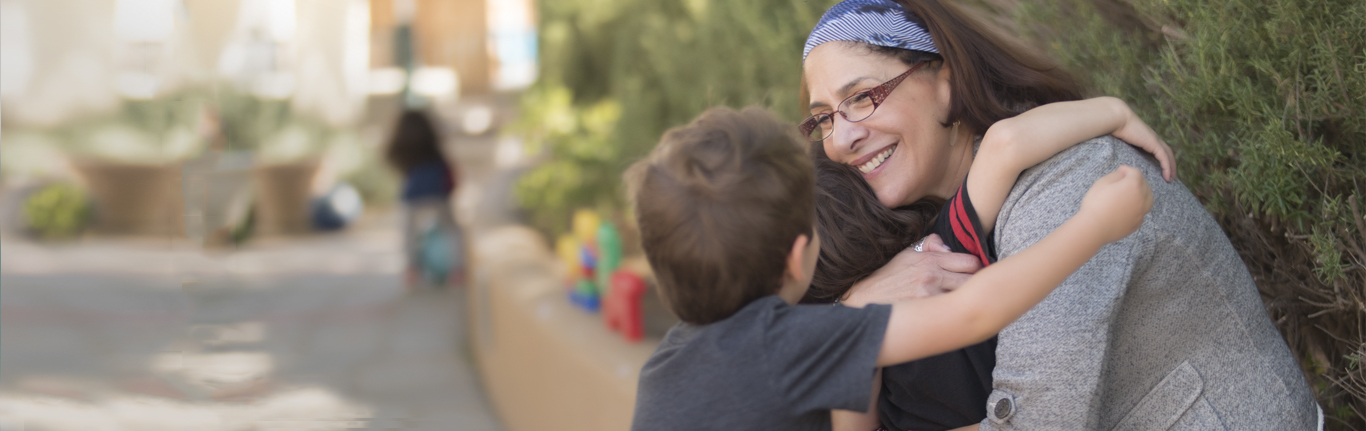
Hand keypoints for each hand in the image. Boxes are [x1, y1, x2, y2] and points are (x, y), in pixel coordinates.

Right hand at [841, 234, 982, 306]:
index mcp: (929, 259)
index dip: (975, 271)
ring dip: (966, 303)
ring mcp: (929, 294)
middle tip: (973, 294)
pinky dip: (954, 316)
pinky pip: (951, 314)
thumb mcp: (904, 256)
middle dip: (975, 288)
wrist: (861, 300)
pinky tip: (951, 319)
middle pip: (973, 281)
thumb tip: (944, 244)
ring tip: (964, 307)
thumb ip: (928, 248)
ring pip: (965, 298)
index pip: (970, 262)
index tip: (973, 278)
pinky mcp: (924, 312)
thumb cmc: (884, 279)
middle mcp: (932, 275)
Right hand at [1079, 165, 1153, 242]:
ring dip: (1142, 194)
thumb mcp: (1102, 182)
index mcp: (1134, 185)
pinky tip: (1129, 208)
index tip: (1120, 170)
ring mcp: (1141, 212)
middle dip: (1137, 180)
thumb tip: (1123, 175)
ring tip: (1132, 194)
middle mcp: (1142, 198)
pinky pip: (1142, 212)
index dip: (1127, 169)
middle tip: (1125, 181)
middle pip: (1145, 185)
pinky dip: (1138, 207)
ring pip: (1148, 199)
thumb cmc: (1096, 203)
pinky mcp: (1137, 223)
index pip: (1136, 172)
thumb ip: (1115, 175)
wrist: (1094, 227)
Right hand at [1109, 100, 1175, 181]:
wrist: (1117, 119)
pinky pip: (1163, 157)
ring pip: (1168, 155)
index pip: (1159, 149)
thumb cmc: (1114, 127)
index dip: (1162, 159)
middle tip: (1171, 176)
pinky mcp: (1153, 143)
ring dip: (1171, 167)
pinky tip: (1167, 176)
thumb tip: (1118, 157)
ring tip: (1171, 179)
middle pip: (1167, 152)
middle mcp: (1152, 138)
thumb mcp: (1120, 140)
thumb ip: (1122, 146)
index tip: (1162, 170)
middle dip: (1170, 164)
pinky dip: (1167, 167)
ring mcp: (1154, 139)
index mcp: (1146, 137)